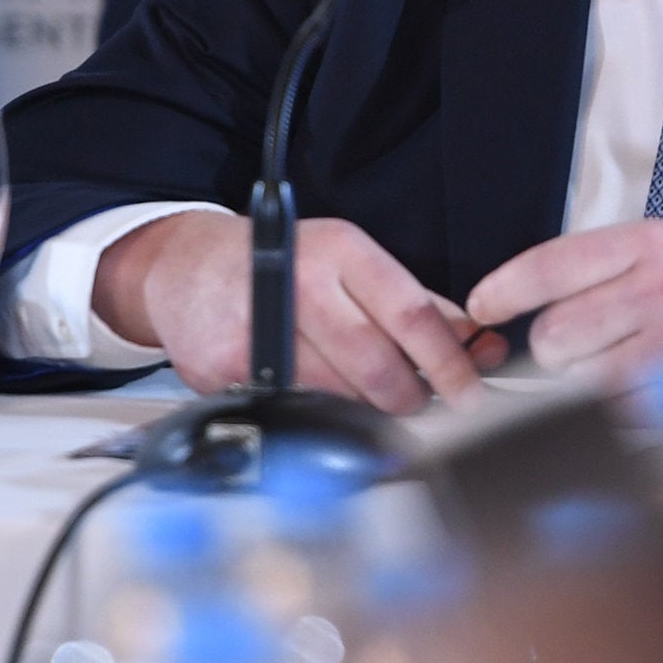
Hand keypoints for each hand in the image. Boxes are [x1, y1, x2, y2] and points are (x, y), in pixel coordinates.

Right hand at [91, 210, 495, 413]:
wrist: (185, 266)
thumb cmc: (278, 262)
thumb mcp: (348, 260)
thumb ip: (413, 303)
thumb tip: (477, 344)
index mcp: (341, 250)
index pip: (410, 314)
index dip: (448, 361)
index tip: (471, 389)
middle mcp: (299, 281)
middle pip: (376, 365)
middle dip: (409, 397)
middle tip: (419, 404)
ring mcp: (258, 324)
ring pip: (337, 395)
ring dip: (365, 410)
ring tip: (368, 398)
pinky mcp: (224, 364)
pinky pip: (289, 408)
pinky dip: (312, 412)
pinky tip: (310, 393)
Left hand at [465, 219, 662, 427]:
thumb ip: (603, 272)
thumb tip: (521, 306)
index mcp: (649, 243)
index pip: (551, 264)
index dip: (505, 289)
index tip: (480, 307)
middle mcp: (660, 285)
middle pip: (556, 334)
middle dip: (558, 355)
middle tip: (588, 354)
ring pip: (581, 382)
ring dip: (588, 391)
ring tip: (627, 378)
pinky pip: (618, 417)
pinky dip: (619, 420)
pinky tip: (647, 402)